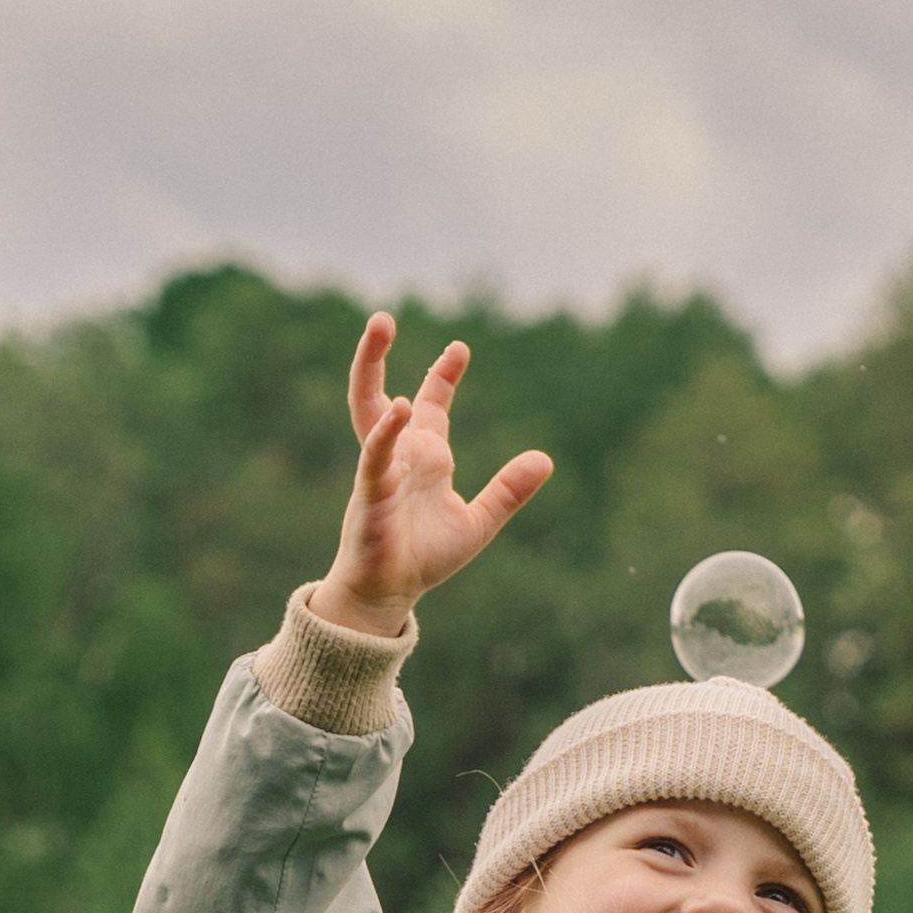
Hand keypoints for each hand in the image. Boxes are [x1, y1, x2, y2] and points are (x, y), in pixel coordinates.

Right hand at [310, 314, 551, 636]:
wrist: (389, 594)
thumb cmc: (423, 558)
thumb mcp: (479, 522)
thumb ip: (508, 490)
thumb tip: (545, 459)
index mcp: (423, 459)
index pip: (430, 405)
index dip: (443, 375)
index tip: (459, 348)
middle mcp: (398, 455)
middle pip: (380, 393)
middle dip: (378, 355)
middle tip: (383, 318)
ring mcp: (381, 469)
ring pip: (368, 410)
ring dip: (368, 369)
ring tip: (378, 333)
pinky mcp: (371, 493)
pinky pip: (375, 455)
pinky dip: (386, 432)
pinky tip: (402, 407)